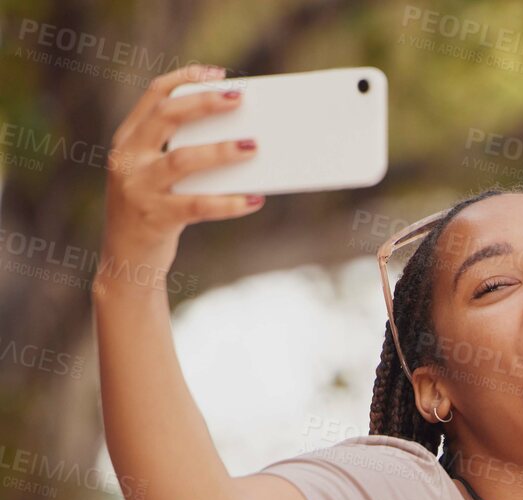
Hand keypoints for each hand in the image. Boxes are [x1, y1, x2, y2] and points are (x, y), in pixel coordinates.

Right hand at [101, 64, 262, 280]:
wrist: (127, 263)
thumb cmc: (154, 213)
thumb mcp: (157, 177)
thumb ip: (181, 155)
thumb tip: (240, 141)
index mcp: (127, 140)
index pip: (154, 95)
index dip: (185, 79)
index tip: (218, 74)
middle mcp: (127, 158)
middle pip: (166, 117)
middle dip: (204, 103)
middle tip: (240, 98)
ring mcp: (138, 187)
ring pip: (183, 160)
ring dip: (221, 151)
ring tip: (253, 147)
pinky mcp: (155, 218)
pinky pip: (198, 205)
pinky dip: (229, 202)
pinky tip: (254, 199)